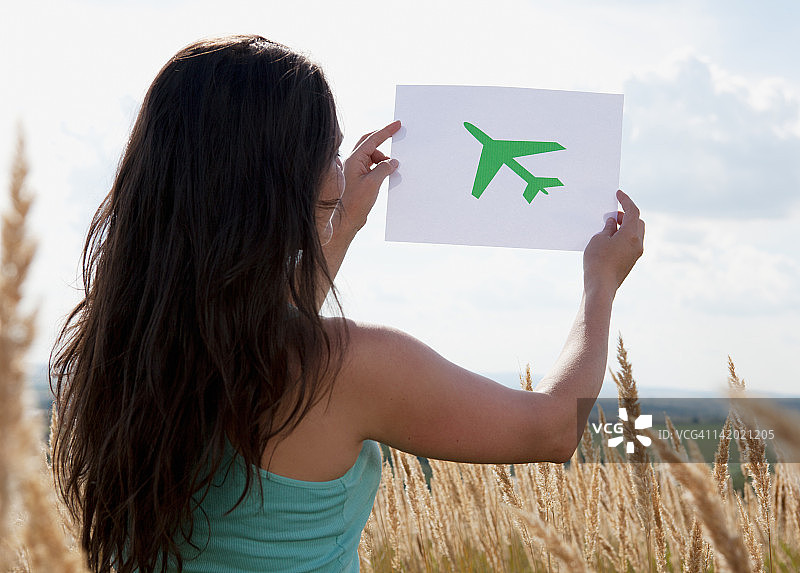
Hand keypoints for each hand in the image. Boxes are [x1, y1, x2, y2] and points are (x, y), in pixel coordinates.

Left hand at [337, 121, 400, 238]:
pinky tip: (387, 174)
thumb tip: (392, 161)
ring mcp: (355, 170)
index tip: (397, 125)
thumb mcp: (373, 183)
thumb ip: (384, 169)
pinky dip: (380, 167)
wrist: (345, 220)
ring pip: (371, 156)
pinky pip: (371, 166)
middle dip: (383, 140)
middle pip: (369, 143)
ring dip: (383, 158)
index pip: (372, 140)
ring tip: (392, 167)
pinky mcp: (358, 178)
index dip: (386, 131)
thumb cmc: (355, 203)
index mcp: (354, 160)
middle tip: (396, 136)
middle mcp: (353, 162)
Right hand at [583, 190, 644, 296]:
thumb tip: (613, 222)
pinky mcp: (631, 262)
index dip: (626, 200)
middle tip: (612, 215)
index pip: (633, 211)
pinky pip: (631, 244)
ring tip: (609, 228)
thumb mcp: (598, 239)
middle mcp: (637, 243)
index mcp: (631, 234)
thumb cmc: (597, 261)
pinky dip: (624, 237)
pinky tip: (610, 240)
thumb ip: (608, 227)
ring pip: (635, 234)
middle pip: (638, 222)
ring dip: (625, 227)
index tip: (618, 193)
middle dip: (626, 216)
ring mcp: (636, 254)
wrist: (601, 287)